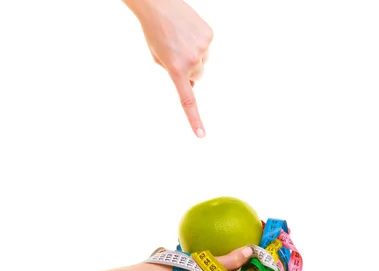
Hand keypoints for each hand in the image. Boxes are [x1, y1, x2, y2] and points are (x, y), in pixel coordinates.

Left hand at [126, 0, 212, 136]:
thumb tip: (193, 84)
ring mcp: (202, 48)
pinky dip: (199, 41)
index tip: (201, 135)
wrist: (158, 4)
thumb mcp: (159, 58)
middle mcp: (192, 61)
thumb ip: (174, 74)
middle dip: (189, 69)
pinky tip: (188, 30)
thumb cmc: (155, 32)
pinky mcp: (209, 35)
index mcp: (175, 70)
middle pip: (197, 76)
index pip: (187, 101)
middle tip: (176, 53)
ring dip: (194, 54)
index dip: (194, 119)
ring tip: (180, 38)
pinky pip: (206, 46)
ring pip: (203, 61)